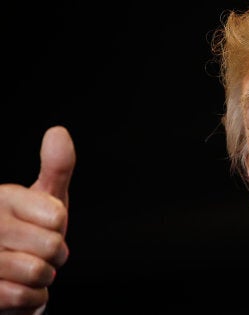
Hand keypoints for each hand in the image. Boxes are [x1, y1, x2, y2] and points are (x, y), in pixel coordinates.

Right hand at [0, 126, 74, 313]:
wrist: (4, 273)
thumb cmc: (29, 229)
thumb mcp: (46, 197)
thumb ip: (56, 167)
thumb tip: (58, 132)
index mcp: (2, 198)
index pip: (57, 217)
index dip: (60, 227)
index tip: (46, 226)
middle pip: (52, 246)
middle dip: (55, 255)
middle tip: (38, 251)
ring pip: (38, 272)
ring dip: (43, 278)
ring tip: (27, 268)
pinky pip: (24, 297)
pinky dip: (31, 298)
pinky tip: (18, 287)